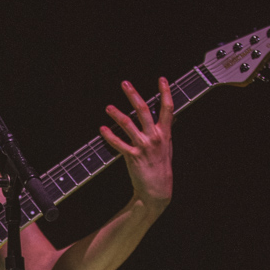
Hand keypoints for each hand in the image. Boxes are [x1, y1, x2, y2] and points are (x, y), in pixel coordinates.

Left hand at [100, 77, 173, 212]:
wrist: (157, 189)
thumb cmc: (161, 167)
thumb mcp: (167, 147)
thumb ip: (164, 132)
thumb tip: (166, 118)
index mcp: (165, 133)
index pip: (167, 108)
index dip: (165, 92)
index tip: (162, 79)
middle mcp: (155, 137)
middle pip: (143, 110)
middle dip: (133, 95)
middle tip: (124, 84)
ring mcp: (143, 146)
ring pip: (128, 124)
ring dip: (116, 114)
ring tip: (108, 107)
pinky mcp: (132, 156)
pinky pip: (118, 143)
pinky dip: (109, 135)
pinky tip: (102, 129)